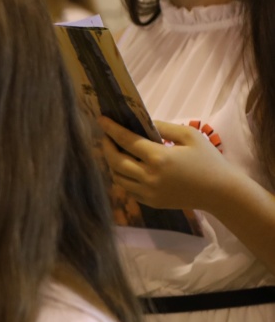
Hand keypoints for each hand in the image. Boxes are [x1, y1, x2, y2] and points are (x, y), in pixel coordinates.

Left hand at [99, 117, 251, 216]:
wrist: (219, 192)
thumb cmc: (208, 160)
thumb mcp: (191, 136)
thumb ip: (165, 128)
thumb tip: (144, 123)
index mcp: (159, 158)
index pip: (127, 141)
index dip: (112, 129)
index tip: (101, 120)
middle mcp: (148, 176)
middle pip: (115, 161)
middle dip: (107, 146)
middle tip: (106, 136)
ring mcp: (147, 192)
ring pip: (117, 177)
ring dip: (112, 163)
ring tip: (115, 151)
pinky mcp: (149, 202)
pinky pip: (127, 189)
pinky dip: (122, 177)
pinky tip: (126, 167)